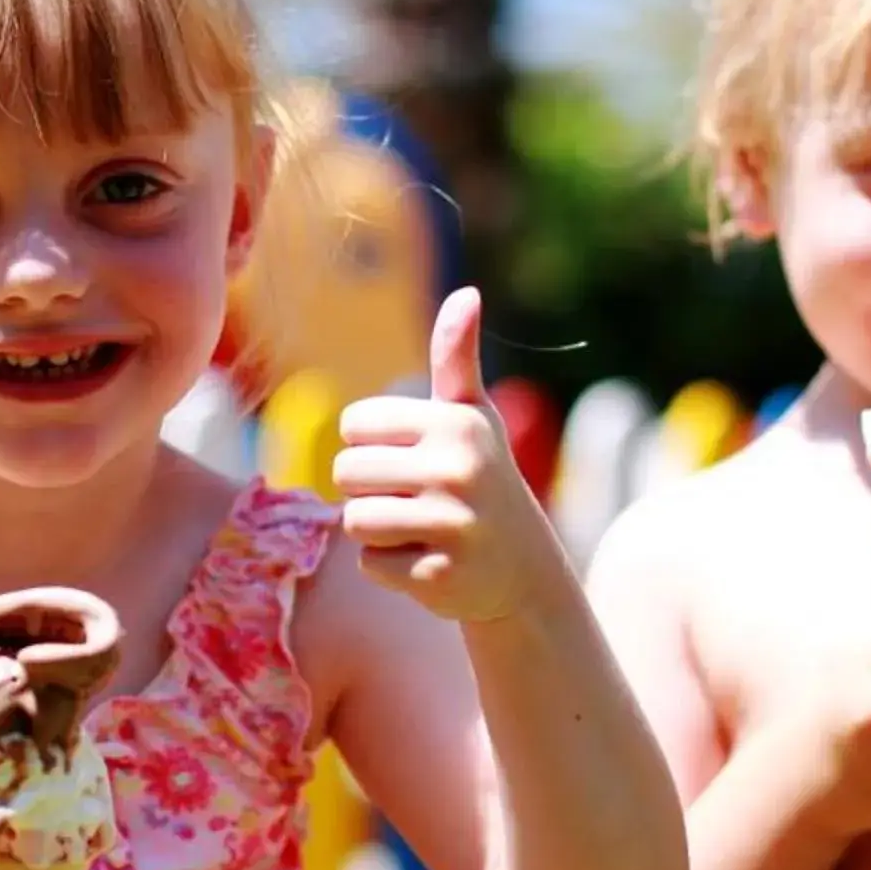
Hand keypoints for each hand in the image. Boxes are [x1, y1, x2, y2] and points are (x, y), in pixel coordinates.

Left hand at [331, 288, 562, 621]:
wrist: (524, 571)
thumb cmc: (484, 480)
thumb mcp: (474, 417)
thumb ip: (457, 357)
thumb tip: (466, 293)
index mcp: (455, 424)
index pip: (354, 425)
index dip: (371, 445)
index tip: (411, 459)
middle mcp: (456, 471)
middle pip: (346, 473)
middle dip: (370, 490)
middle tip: (416, 500)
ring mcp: (451, 526)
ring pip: (354, 520)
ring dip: (376, 530)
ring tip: (420, 529)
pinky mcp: (440, 576)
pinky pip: (371, 565)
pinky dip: (391, 568)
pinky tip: (429, 562)